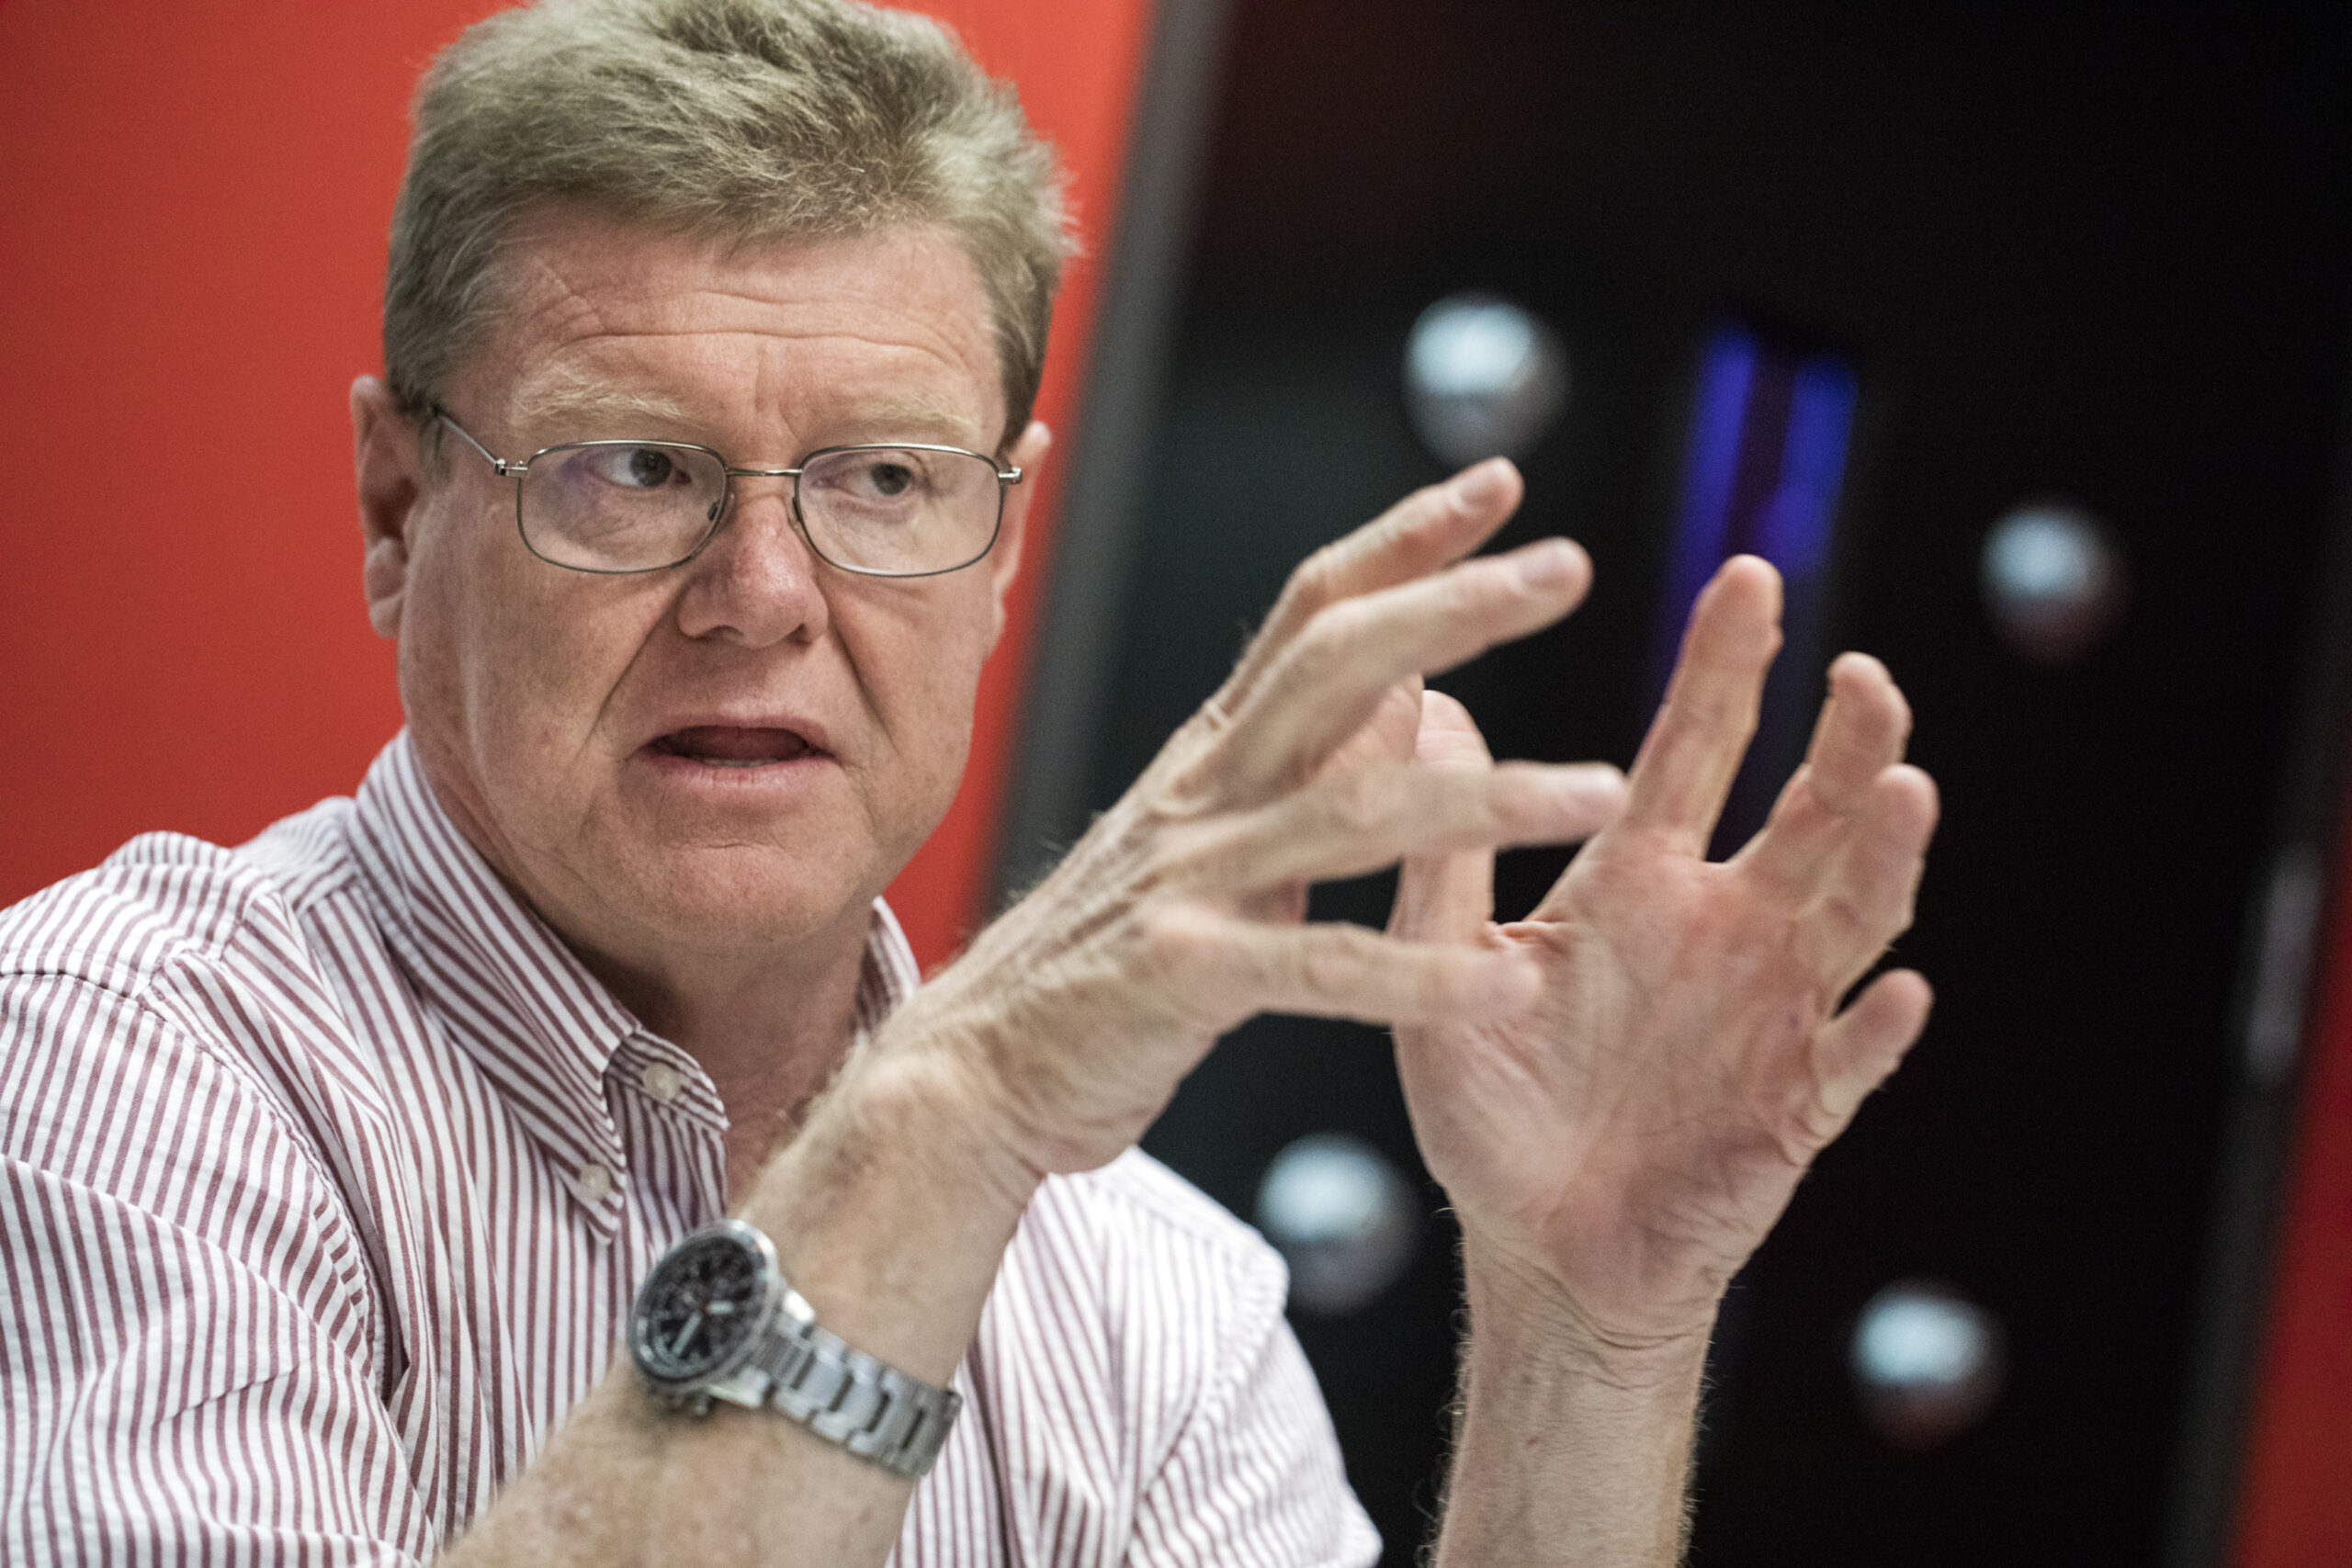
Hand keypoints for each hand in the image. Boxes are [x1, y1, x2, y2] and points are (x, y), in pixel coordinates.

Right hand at [885, 461, 1628, 1188]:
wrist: (973, 1069)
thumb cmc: (1110, 961)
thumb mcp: (1209, 842)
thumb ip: (1301, 767)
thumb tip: (1408, 691)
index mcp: (1215, 756)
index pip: (1313, 614)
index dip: (1404, 540)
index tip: (1499, 484)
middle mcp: (1203, 794)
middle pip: (1335, 665)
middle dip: (1456, 605)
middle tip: (1571, 567)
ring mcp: (1187, 878)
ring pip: (1353, 812)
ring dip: (1489, 797)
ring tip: (1603, 793)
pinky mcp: (1182, 977)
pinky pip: (1322, 972)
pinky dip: (1419, 977)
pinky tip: (1503, 986)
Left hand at [1390, 557, 1937, 1358]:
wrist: (1535, 1246)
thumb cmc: (1493, 1106)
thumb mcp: (1445, 965)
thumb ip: (1441, 848)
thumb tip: (1426, 698)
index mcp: (1640, 883)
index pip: (1695, 750)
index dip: (1726, 665)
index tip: (1750, 573)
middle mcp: (1723, 929)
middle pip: (1809, 813)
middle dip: (1847, 742)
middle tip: (1862, 674)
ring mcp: (1772, 1014)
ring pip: (1853, 918)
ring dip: (1885, 859)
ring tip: (1903, 791)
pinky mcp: (1794, 1110)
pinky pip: (1847, 1064)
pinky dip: (1874, 1030)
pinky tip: (1896, 993)